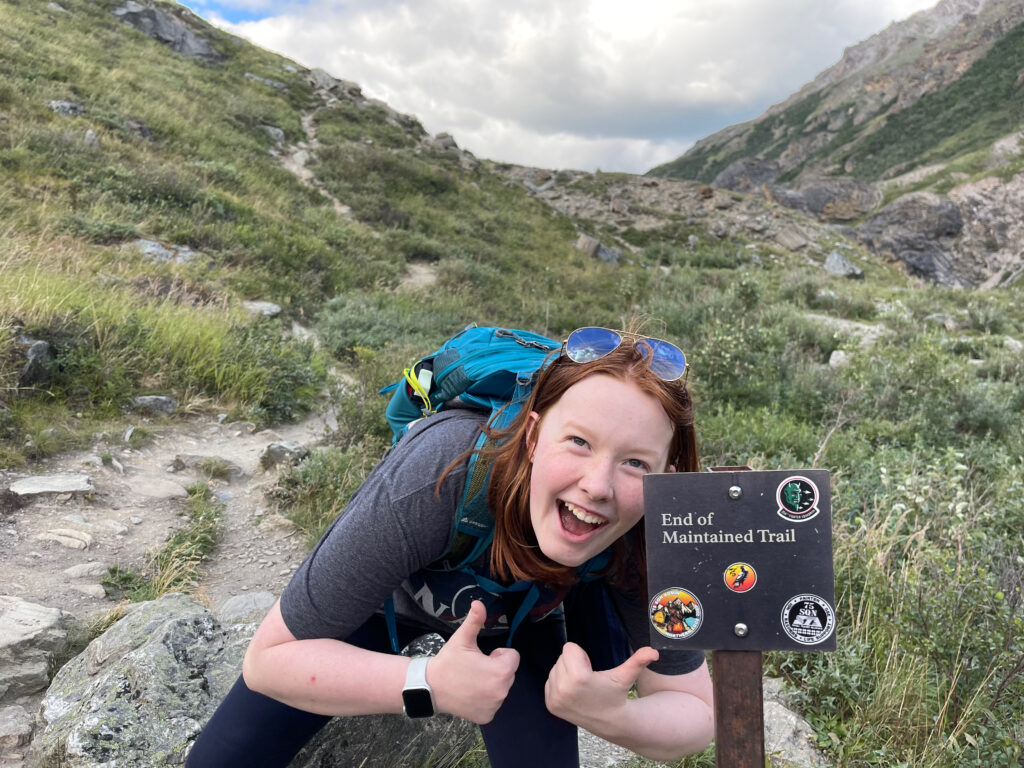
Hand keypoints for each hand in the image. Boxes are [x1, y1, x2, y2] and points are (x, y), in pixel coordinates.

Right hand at [428, 601, 519, 723]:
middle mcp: (501, 691)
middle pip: (508, 673)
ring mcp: (494, 706)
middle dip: (496, 669)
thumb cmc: (448, 662)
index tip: (483, 657)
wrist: (430, 688)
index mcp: (500, 671)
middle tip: (475, 668)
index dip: (499, 655)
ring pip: (501, 688)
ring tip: (471, 681)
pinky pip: (493, 703)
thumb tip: (478, 602)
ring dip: (491, 684)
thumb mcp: (462, 639)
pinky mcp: (487, 717)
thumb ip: (474, 620)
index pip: (513, 658)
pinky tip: (470, 694)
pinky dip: (485, 699)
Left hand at [544, 642, 658, 727]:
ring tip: (582, 686)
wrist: (610, 721)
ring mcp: (555, 698)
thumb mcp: (626, 676)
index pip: (569, 648)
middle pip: (562, 657)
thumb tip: (655, 652)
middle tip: (588, 678)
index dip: (582, 656)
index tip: (591, 669)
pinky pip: (551, 680)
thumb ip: (638, 661)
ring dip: (567, 672)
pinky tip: (575, 694)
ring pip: (555, 668)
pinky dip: (561, 683)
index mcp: (578, 677)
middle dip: (575, 662)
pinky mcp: (550, 704)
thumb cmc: (617, 693)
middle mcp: (562, 688)